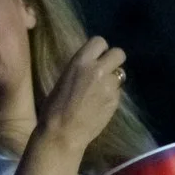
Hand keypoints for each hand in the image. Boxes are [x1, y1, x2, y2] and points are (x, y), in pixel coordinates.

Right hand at [37, 35, 127, 160]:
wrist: (62, 133)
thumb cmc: (54, 107)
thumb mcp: (64, 78)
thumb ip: (81, 69)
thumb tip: (92, 65)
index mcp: (81, 61)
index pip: (100, 41)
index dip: (100, 50)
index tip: (96, 58)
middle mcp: (98, 69)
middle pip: (119, 53)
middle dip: (114, 60)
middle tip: (105, 71)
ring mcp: (109, 86)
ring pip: (120, 74)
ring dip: (113, 79)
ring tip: (102, 90)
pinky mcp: (115, 101)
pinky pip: (118, 91)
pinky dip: (112, 95)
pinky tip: (101, 104)